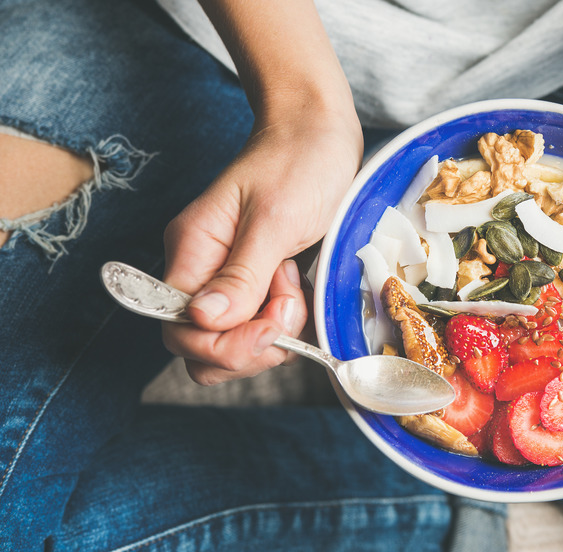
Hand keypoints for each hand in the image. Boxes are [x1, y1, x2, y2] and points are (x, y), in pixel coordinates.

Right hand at [162, 113, 361, 383]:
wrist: (321, 132)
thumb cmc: (298, 161)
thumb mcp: (273, 218)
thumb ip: (241, 274)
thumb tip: (203, 320)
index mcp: (192, 251)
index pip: (180, 329)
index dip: (226, 343)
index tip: (274, 319)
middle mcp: (204, 272)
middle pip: (203, 348)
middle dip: (252, 344)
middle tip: (290, 302)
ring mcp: (232, 281)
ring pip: (235, 345)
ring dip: (274, 334)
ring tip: (298, 287)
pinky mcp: (261, 285)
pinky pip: (263, 329)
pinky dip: (288, 325)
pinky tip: (306, 292)